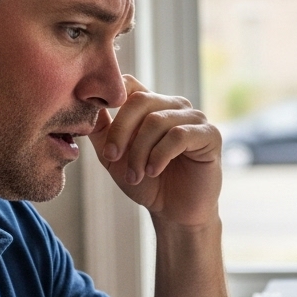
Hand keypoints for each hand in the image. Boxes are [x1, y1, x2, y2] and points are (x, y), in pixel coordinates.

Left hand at [88, 75, 221, 225]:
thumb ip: (101, 131)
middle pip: (140, 100)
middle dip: (121, 132)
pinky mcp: (210, 135)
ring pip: (157, 121)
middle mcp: (174, 106)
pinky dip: (160, 155)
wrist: (174, 212)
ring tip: (136, 175)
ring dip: (140, 152)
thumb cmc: (146, 183)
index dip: (112, 99)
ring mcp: (195, 118)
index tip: (100, 125)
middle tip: (113, 158)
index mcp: (152, 106)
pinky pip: (179, 135)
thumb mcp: (114, 157)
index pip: (130, 84)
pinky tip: (154, 171)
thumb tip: (86, 105)